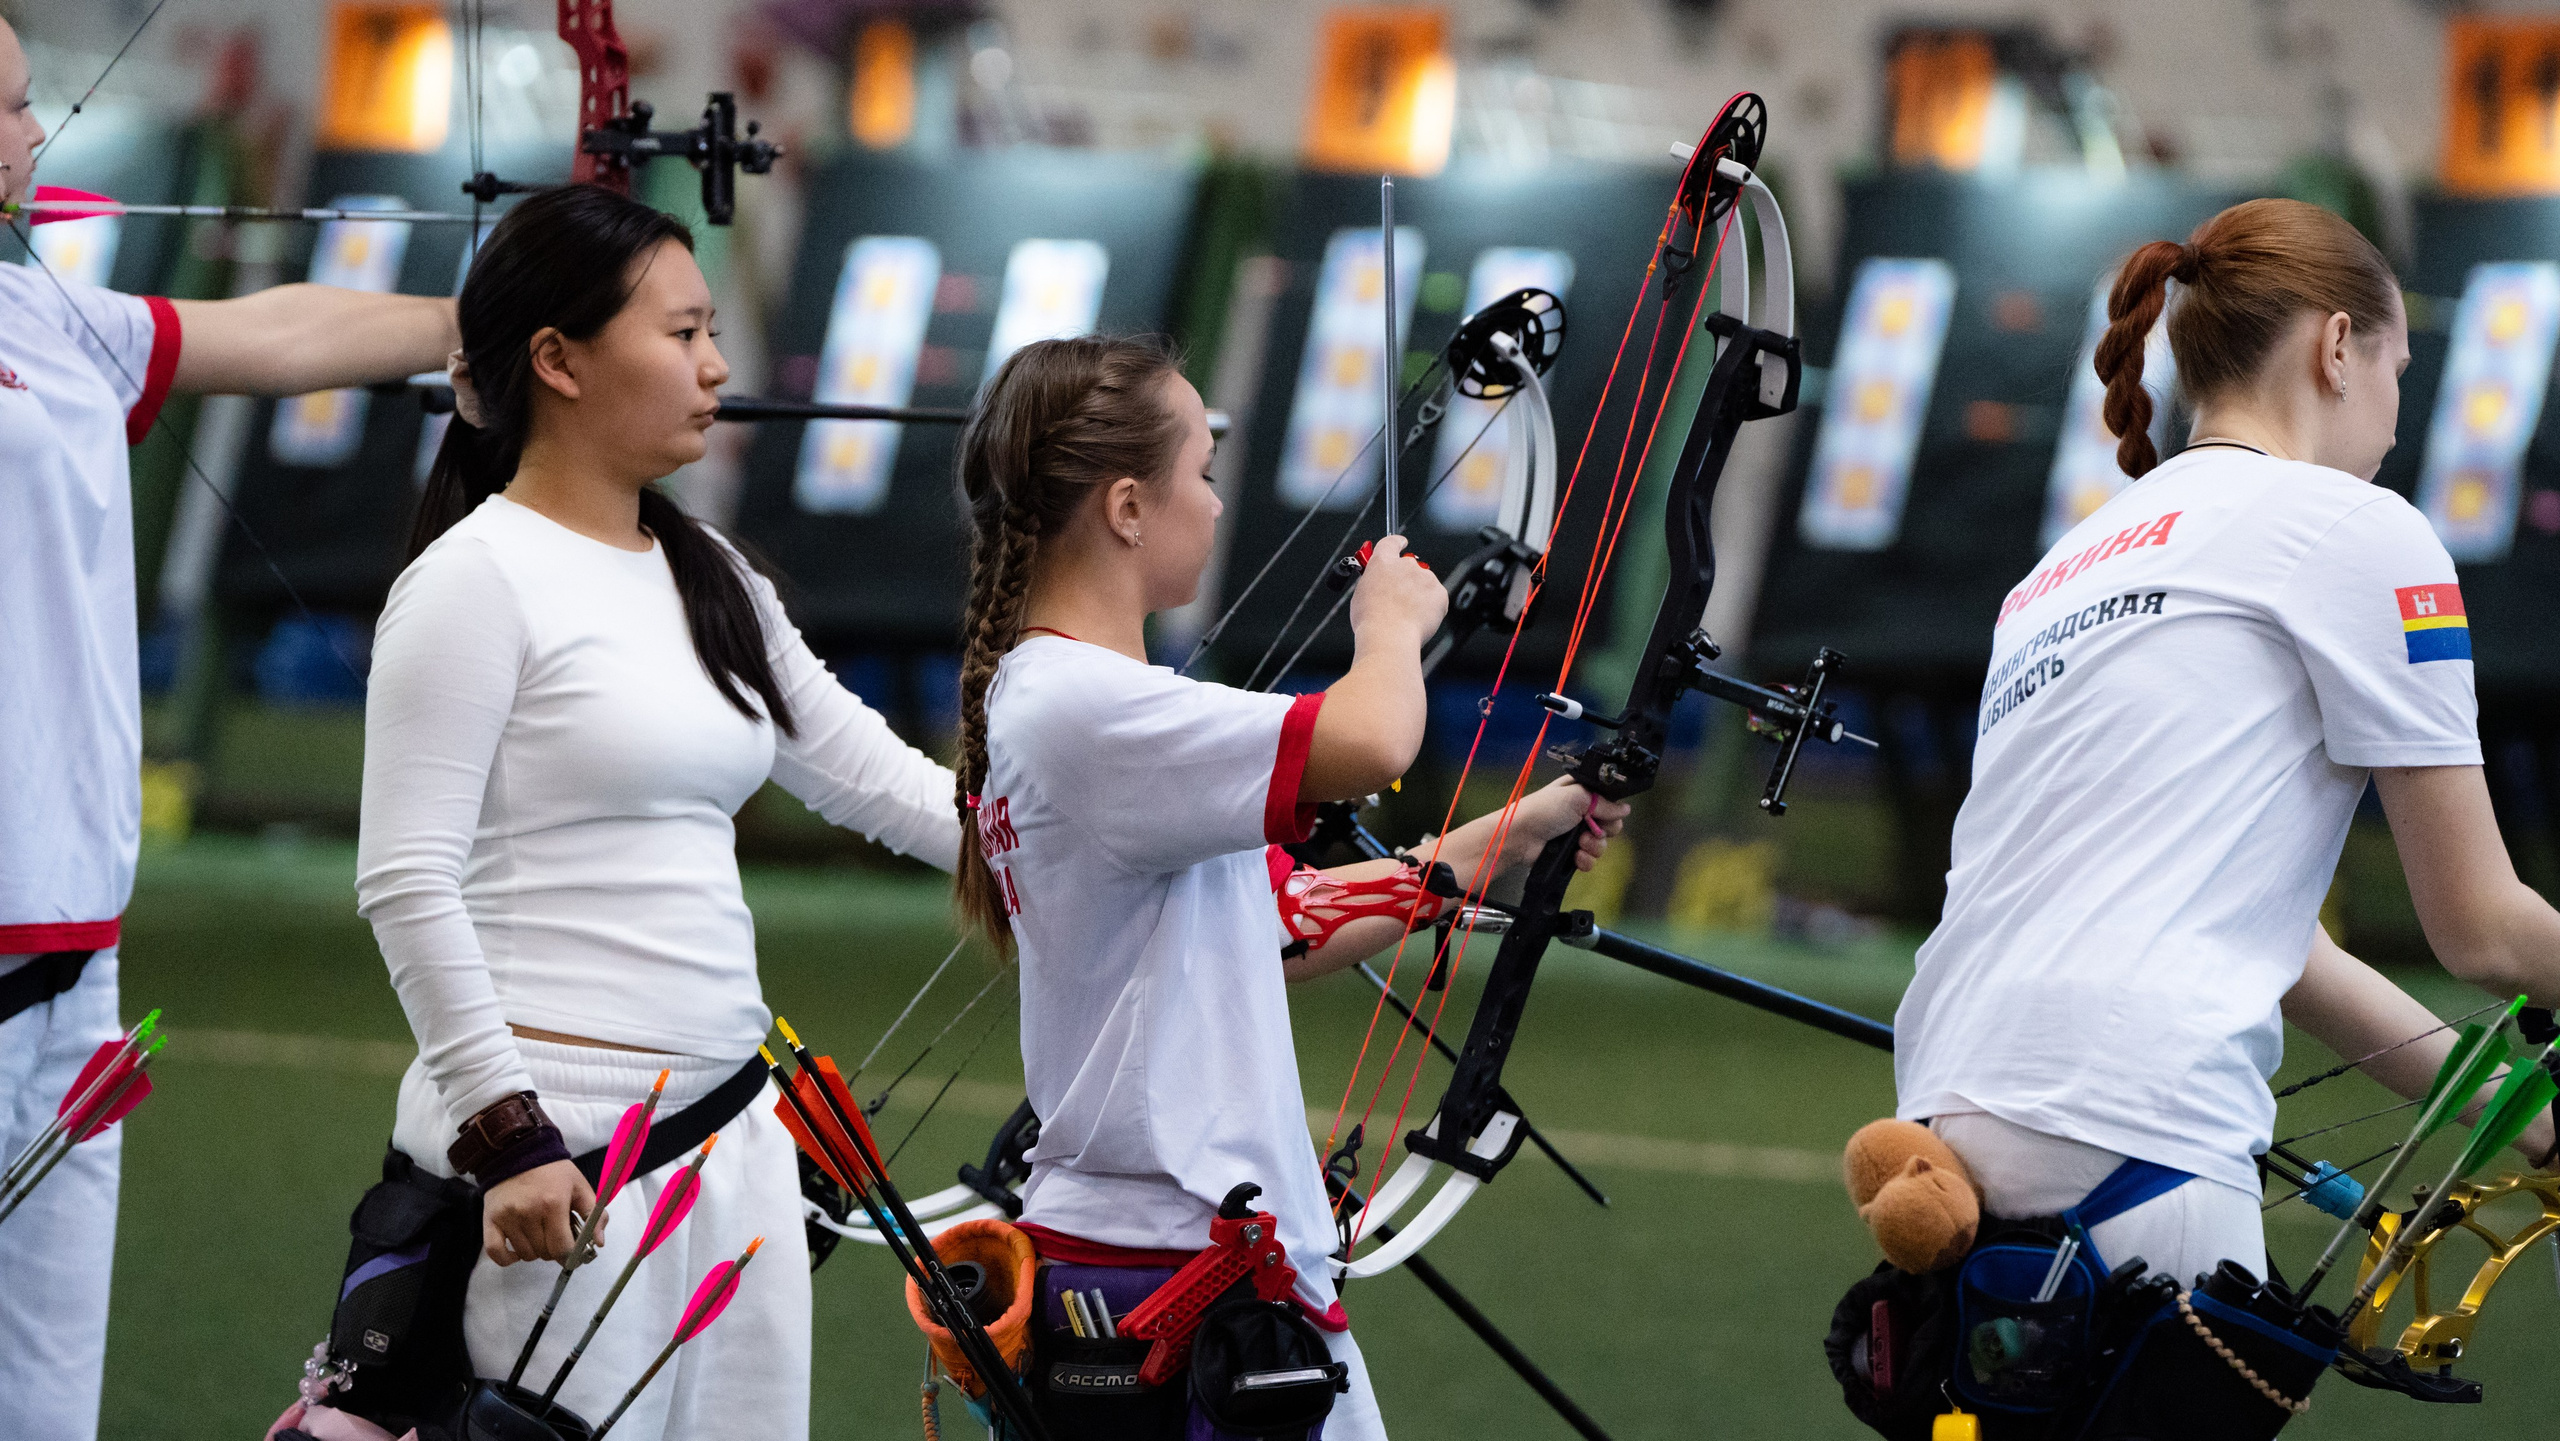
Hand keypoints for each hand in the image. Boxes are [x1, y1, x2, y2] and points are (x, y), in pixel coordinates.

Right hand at [481, 1159, 598, 1265]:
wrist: (518, 1152)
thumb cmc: (553, 1171)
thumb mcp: (579, 1186)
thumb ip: (594, 1214)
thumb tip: (599, 1243)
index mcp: (553, 1204)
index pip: (562, 1248)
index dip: (570, 1255)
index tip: (573, 1252)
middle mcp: (528, 1213)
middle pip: (544, 1253)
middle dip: (554, 1250)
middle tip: (555, 1236)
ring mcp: (507, 1218)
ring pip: (525, 1255)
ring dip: (535, 1251)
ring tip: (538, 1234)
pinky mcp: (490, 1220)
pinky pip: (495, 1253)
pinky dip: (507, 1259)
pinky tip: (517, 1251)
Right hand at [1347, 536, 1445, 651]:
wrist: (1390, 637)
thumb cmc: (1371, 620)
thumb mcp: (1360, 594)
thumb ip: (1372, 581)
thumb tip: (1378, 583)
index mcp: (1383, 562)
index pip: (1391, 542)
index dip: (1397, 542)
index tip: (1401, 543)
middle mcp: (1406, 565)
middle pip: (1409, 566)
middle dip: (1407, 579)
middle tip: (1399, 597)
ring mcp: (1425, 578)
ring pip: (1424, 583)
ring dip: (1418, 594)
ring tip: (1406, 615)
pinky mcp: (1440, 593)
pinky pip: (1436, 598)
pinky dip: (1430, 607)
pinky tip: (1418, 619)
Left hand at [1498, 777, 1629, 872]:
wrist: (1520, 837)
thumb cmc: (1542, 810)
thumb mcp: (1577, 797)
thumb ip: (1605, 803)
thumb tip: (1625, 809)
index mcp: (1582, 793)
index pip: (1610, 801)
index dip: (1612, 809)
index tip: (1608, 813)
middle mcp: (1581, 813)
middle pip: (1610, 824)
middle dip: (1605, 829)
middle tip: (1591, 828)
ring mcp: (1575, 834)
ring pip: (1601, 844)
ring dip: (1594, 846)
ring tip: (1579, 844)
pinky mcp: (1570, 853)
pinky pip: (1590, 859)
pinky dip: (1586, 860)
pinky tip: (1576, 857)